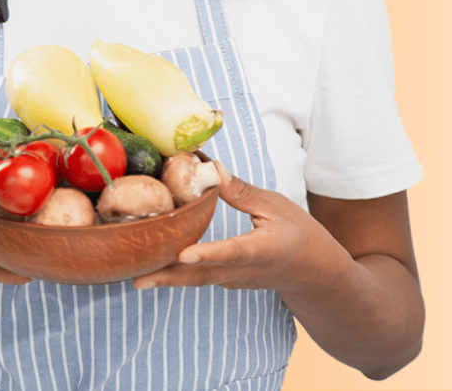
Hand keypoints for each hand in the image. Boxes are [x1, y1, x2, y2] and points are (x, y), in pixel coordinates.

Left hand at [132, 162, 351, 294]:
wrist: (315, 275)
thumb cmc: (300, 235)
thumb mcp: (277, 206)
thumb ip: (242, 192)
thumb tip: (213, 170)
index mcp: (263, 249)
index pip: (232, 252)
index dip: (207, 254)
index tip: (183, 255)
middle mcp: (245, 270)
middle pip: (204, 275)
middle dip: (170, 277)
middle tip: (138, 278)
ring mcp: (235, 280)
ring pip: (197, 280)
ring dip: (167, 279)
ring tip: (136, 278)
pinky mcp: (227, 280)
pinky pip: (199, 278)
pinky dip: (177, 275)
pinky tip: (154, 266)